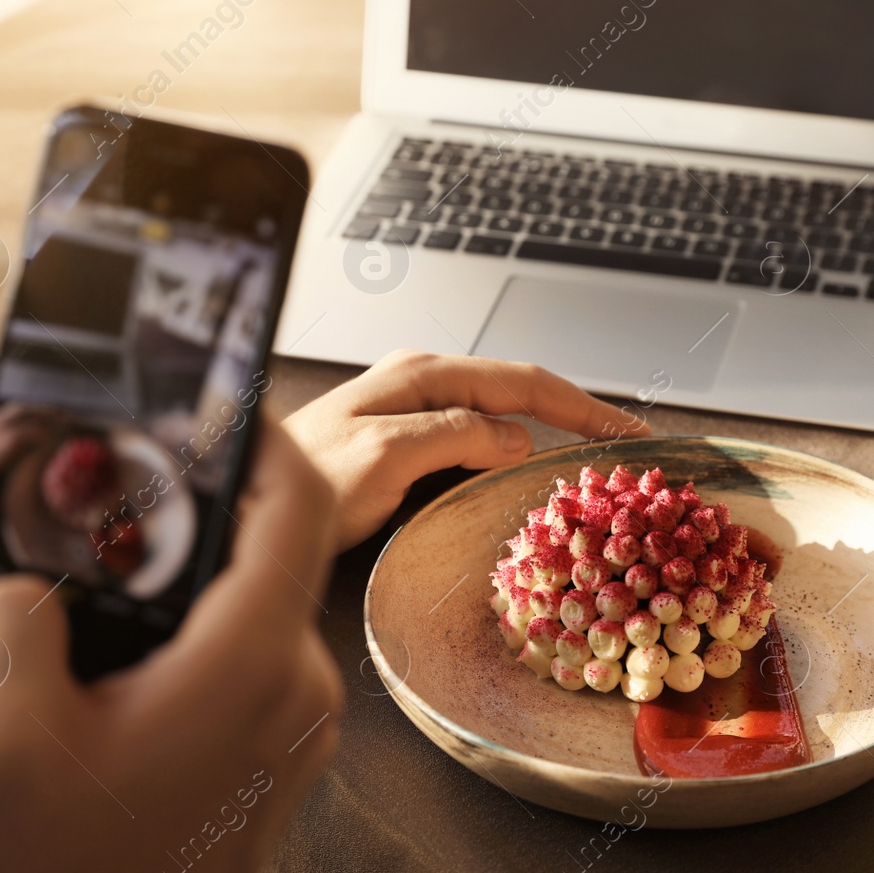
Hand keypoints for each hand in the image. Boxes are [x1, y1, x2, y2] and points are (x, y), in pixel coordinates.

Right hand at [0, 421, 342, 872]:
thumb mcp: (11, 730)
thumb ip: (17, 621)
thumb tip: (24, 582)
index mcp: (249, 661)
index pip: (294, 508)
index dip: (264, 440)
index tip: (226, 406)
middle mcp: (293, 686)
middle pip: (248, 563)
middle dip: (160, 540)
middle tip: (94, 521)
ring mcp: (291, 727)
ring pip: (219, 627)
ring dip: (131, 620)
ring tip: (29, 634)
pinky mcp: (272, 757)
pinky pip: (216, 683)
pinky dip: (144, 675)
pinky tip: (49, 703)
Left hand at [283, 350, 649, 549]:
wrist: (244, 496)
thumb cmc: (302, 479)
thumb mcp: (382, 457)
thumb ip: (453, 438)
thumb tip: (518, 437)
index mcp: (424, 376)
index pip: (526, 382)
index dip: (584, 407)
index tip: (629, 433)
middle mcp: (423, 382)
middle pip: (522, 391)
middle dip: (579, 413)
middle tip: (627, 448)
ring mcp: (416, 407)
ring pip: (504, 413)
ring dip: (552, 430)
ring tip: (596, 457)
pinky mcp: (409, 436)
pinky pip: (481, 435)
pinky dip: (518, 448)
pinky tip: (533, 469)